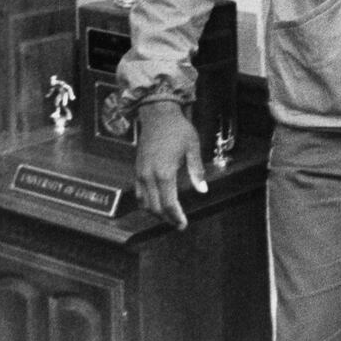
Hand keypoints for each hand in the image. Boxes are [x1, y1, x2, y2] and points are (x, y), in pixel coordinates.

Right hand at [135, 100, 206, 229]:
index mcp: (164, 172)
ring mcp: (140, 173)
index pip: (168, 203)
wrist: (158, 115)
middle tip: (179, 224)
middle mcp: (149, 176)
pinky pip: (139, 193)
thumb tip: (203, 190)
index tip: (183, 225)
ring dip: (156, 213)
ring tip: (169, 217)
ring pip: (145, 203)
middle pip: (155, 207)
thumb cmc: (178, 129)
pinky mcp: (137, 170)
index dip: (175, 217)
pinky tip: (157, 205)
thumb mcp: (193, 147)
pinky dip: (147, 203)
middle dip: (167, 218)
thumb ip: (196, 170)